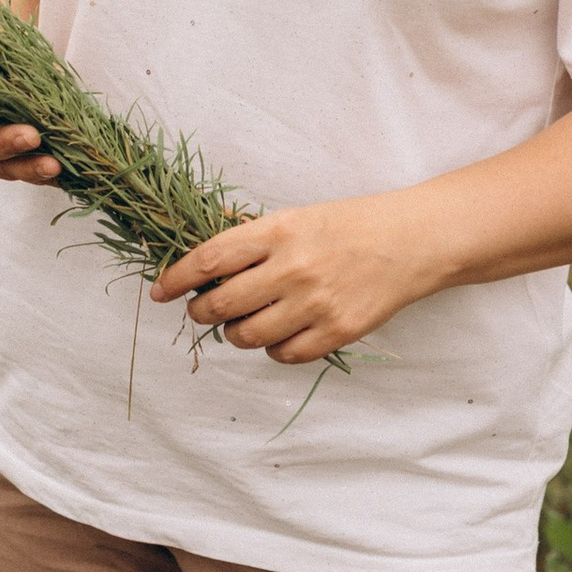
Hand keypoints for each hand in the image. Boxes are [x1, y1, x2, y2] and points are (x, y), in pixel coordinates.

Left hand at [153, 192, 448, 364]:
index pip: (210, 258)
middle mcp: (293, 267)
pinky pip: (283, 354)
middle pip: (222, 303)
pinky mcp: (337, 331)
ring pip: (247, 336)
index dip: (177, 277)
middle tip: (202, 310)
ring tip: (242, 322)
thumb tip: (201, 259)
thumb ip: (252, 237)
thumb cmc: (348, 225)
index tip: (160, 290)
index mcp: (279, 230)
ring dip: (234, 333)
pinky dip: (271, 349)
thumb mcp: (297, 216)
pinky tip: (278, 333)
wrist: (411, 241)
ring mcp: (316, 303)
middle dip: (201, 311)